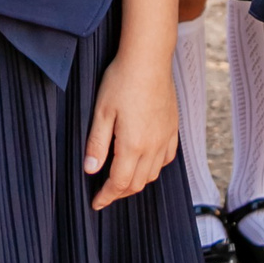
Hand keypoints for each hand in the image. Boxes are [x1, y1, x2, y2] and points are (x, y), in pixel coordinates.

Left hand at [84, 51, 178, 207]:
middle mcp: (153, 146)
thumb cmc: (121, 81)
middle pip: (137, 183)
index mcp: (133, 145)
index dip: (106, 196)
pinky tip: (144, 161)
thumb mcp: (101, 112)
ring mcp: (165, 137)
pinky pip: (167, 158)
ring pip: (153, 173)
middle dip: (120, 193)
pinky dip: (154, 167)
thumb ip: (97, 144)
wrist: (148, 60)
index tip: (96, 203)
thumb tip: (90, 170)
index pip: (119, 183)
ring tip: (122, 180)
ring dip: (137, 182)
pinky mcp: (172, 128)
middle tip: (105, 193)